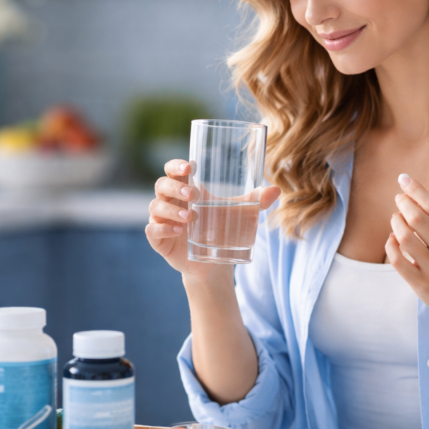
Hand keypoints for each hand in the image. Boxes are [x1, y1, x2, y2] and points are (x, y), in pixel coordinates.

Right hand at [145, 159, 280, 282]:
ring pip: (156, 207)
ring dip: (172, 210)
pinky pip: (152, 230)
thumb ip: (255, 201)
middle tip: (193, 195)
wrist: (213, 263)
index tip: (190, 167)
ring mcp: (162, 219)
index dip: (176, 165)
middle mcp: (170, 201)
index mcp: (185, 189)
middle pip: (161, 185)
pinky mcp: (158, 239)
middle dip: (174, 188)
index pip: (172, 170)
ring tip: (190, 218)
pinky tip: (178, 230)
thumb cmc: (221, 229)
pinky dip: (162, 228)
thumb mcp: (238, 214)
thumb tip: (276, 190)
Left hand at [385, 173, 428, 323]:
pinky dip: (391, 245)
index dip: (416, 190)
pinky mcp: (421, 284)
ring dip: (396, 223)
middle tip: (399, 199)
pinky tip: (393, 238)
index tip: (403, 179)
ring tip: (396, 218)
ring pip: (405, 238)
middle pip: (418, 219)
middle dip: (403, 204)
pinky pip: (398, 260)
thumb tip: (410, 192)